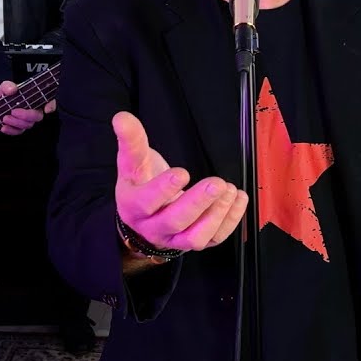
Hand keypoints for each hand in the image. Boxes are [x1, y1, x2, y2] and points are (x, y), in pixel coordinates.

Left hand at [0, 80, 52, 134]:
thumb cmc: (3, 95)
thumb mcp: (4, 87)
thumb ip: (7, 86)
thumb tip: (12, 89)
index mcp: (33, 98)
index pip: (48, 101)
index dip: (51, 105)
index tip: (46, 109)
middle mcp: (33, 110)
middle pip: (38, 116)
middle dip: (27, 115)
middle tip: (14, 111)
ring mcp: (27, 120)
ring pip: (28, 125)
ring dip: (16, 122)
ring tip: (5, 117)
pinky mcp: (19, 128)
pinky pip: (18, 132)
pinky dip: (11, 130)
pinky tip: (3, 127)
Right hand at [113, 112, 246, 252]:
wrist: (144, 217)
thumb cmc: (140, 184)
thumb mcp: (133, 162)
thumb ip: (131, 141)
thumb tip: (122, 118)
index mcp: (133, 206)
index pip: (146, 202)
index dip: (163, 190)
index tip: (182, 173)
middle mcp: (153, 227)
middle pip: (174, 222)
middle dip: (197, 203)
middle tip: (216, 184)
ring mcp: (175, 239)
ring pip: (195, 237)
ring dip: (216, 214)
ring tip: (228, 190)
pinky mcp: (194, 242)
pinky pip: (214, 239)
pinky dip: (230, 220)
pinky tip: (238, 198)